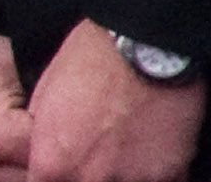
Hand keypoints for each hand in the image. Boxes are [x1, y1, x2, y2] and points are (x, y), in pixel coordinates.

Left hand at [23, 22, 204, 181]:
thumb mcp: (44, 94)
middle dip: (92, 174)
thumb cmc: (89, 58)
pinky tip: (152, 146)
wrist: (143, 42)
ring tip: (128, 146)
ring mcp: (130, 181)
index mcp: (52, 164)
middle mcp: (89, 179)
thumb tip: (44, 157)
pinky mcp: (168, 175)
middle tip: (103, 148)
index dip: (58, 174)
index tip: (69, 162)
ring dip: (124, 174)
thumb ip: (43, 139)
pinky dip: (156, 172)